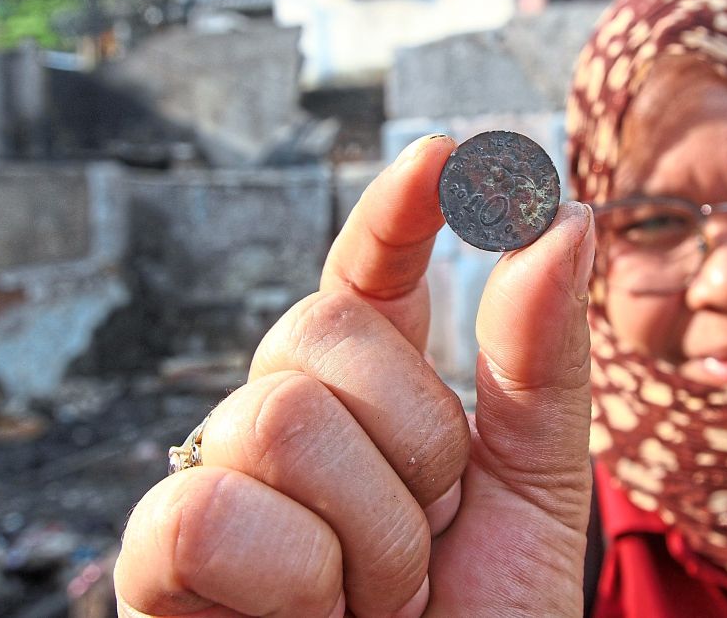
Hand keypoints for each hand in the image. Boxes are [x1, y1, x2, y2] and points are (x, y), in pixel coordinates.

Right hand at [114, 134, 596, 617]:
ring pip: (278, 418)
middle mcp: (286, 417)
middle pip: (322, 330)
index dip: (400, 212)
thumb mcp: (535, 496)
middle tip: (426, 549)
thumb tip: (566, 217)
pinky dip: (292, 582)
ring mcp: (217, 481)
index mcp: (374, 396)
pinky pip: (212, 510)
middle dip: (413, 446)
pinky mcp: (159, 563)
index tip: (452, 154)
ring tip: (372, 605)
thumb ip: (541, 364)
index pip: (368, 274)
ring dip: (367, 536)